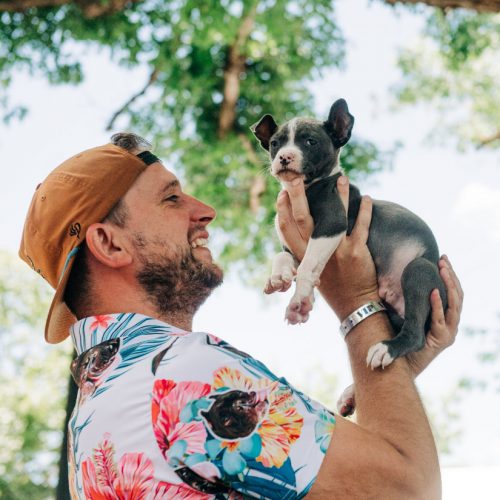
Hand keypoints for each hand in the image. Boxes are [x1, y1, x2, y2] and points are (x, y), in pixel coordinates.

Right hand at [277, 176, 378, 319]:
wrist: (354, 304)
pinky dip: (363, 210)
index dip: (282, 209)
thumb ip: (305, 250)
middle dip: (297, 196)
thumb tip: (300, 226)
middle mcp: (315, 252)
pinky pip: (361, 225)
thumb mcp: (311, 270)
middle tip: (296, 178)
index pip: (286, 229)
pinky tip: (365, 197)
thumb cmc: (331, 285)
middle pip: (302, 219)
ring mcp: (335, 251)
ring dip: (337, 196)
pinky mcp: (355, 252)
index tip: (282, 192)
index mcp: (302, 256)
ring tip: (341, 178)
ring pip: (333, 217)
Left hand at [407, 255, 462, 376]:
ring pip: (455, 305)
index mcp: (445, 315)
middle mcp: (450, 322)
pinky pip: (441, 320)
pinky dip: (438, 305)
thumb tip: (390, 281)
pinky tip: (434, 292)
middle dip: (451, 276)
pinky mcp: (442, 340)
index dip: (449, 275)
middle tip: (444, 260)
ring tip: (443, 270)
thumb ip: (404, 300)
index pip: (452, 291)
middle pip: (457, 295)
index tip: (442, 259)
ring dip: (449, 285)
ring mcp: (449, 331)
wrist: (401, 365)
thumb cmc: (402, 339)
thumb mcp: (405, 313)